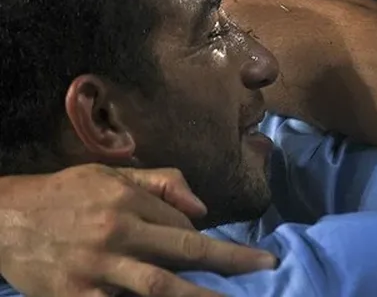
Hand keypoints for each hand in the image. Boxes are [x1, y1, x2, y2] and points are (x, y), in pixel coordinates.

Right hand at [0, 164, 275, 296]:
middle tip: (266, 267)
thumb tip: (202, 211)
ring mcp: (96, 269)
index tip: (224, 253)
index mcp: (127, 203)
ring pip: (158, 288)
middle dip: (229, 262)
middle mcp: (116, 234)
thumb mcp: (110, 175)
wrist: (2, 218)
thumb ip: (160, 185)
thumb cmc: (62, 193)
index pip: (183, 225)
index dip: (205, 240)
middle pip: (184, 253)